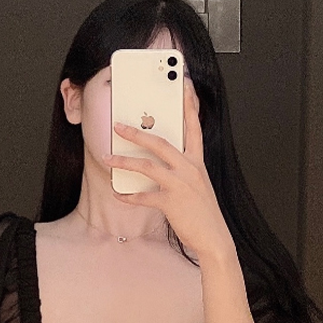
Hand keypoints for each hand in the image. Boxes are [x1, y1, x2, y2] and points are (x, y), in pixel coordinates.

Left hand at [104, 78, 231, 258]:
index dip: (188, 105)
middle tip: (118, 125)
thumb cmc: (203, 213)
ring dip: (124, 161)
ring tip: (107, 157)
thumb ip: (182, 170)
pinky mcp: (172, 203)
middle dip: (136, 132)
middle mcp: (190, 169)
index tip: (183, 85)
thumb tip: (158, 162)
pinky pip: (144, 196)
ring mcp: (181, 185)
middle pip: (160, 142)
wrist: (214, 238)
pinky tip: (118, 194)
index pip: (193, 127)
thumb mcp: (197, 185)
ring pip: (148, 166)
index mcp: (197, 162)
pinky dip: (128, 195)